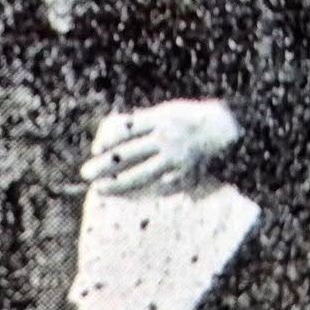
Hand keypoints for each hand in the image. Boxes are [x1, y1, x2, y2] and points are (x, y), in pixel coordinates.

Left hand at [79, 99, 239, 195]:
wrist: (224, 129)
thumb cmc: (188, 118)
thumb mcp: (166, 111)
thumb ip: (142, 121)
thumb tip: (112, 130)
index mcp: (160, 119)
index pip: (128, 130)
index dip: (110, 140)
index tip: (95, 149)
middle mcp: (166, 139)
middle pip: (129, 154)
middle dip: (105, 165)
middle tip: (85, 173)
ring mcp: (175, 159)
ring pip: (142, 174)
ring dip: (118, 183)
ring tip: (100, 189)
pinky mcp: (185, 174)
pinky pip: (160, 186)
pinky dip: (143, 192)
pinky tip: (129, 198)